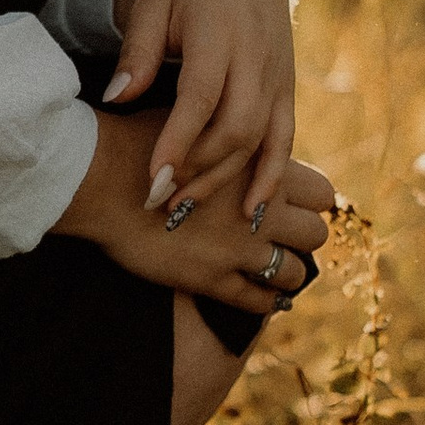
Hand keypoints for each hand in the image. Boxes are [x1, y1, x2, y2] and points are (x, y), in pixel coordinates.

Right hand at [55, 120, 334, 315]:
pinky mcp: (213, 278)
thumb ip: (229, 137)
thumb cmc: (140, 139)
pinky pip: (257, 301)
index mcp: (263, 167)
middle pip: (316, 234)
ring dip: (288, 271)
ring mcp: (240, 248)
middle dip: (303, 236)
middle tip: (287, 237)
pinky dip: (265, 302)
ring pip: (295, 272)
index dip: (311, 200)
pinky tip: (264, 299)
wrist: (102, 175)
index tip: (299, 204)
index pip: (323, 192)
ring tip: (276, 269)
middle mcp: (261, 210)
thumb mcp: (197, 122)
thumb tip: (238, 129)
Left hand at [106, 0, 296, 223]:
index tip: (153, 179)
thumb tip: (117, 98)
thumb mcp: (152, 3)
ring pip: (260, 139)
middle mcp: (256, 57)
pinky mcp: (288, 88)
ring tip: (186, 210)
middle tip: (159, 202)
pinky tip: (252, 212)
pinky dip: (271, 176)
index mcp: (220, 31)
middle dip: (199, 170)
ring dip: (226, 180)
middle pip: (236, 126)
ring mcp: (278, 75)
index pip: (201, 96)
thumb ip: (137, 51)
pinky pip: (285, 139)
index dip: (178, 141)